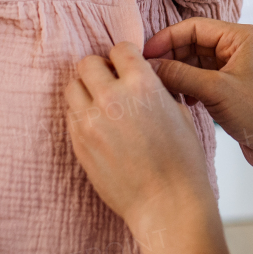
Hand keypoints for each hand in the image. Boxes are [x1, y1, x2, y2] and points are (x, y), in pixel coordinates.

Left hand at [65, 42, 215, 239]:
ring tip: (102, 105)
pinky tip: (99, 127)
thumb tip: (141, 76)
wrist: (166, 204)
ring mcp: (90, 122)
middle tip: (111, 83)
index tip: (128, 67)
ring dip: (86, 90)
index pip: (120, 49)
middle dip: (100, 69)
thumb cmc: (181, 162)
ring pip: (73, 87)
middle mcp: (111, 99)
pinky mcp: (78, 144)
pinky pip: (70, 115)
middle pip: (87, 63)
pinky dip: (81, 114)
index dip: (125, 57)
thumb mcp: (179, 113)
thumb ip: (155, 88)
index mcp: (142, 85)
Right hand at [144, 18, 252, 172]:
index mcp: (241, 37)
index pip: (195, 27)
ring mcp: (234, 66)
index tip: (145, 53)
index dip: (167, 38)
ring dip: (178, 73)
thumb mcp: (216, 91)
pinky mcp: (230, 85)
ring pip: (195, 61)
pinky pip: (201, 77)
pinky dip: (188, 85)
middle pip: (193, 42)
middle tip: (149, 73)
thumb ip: (180, 75)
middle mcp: (238, 46)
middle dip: (171, 57)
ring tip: (165, 89)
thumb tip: (149, 65)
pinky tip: (183, 100)